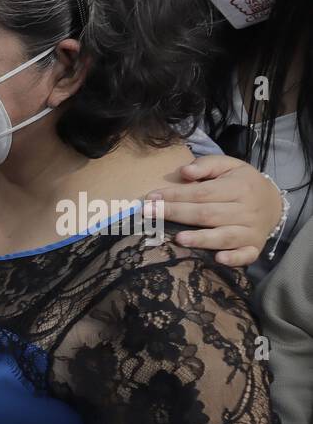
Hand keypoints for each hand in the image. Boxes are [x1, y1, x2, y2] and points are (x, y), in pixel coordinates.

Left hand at [151, 155, 284, 266]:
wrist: (274, 204)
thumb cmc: (242, 184)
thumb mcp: (229, 166)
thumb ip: (207, 165)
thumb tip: (185, 171)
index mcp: (239, 187)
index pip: (202, 192)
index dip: (176, 195)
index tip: (151, 197)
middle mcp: (246, 210)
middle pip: (207, 214)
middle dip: (176, 214)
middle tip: (149, 215)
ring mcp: (250, 231)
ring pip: (223, 236)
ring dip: (201, 239)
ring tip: (178, 239)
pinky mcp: (254, 247)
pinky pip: (245, 255)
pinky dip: (233, 258)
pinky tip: (218, 259)